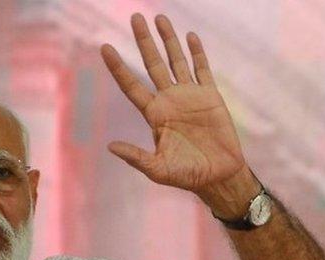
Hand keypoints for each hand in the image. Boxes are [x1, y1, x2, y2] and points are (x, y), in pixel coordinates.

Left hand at [101, 15, 258, 213]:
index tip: (105, 48)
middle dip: (143, 42)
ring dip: (168, 40)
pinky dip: (197, 52)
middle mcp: (169, 101)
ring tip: (159, 18)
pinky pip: (202, 68)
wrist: (219, 175)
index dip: (118, 67)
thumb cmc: (187, 176)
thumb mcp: (158, 170)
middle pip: (152, 64)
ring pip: (175, 60)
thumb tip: (111, 147)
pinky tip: (190, 36)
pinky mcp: (210, 96)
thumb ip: (136, 158)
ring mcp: (189, 96)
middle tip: (134, 18)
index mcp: (154, 115)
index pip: (131, 85)